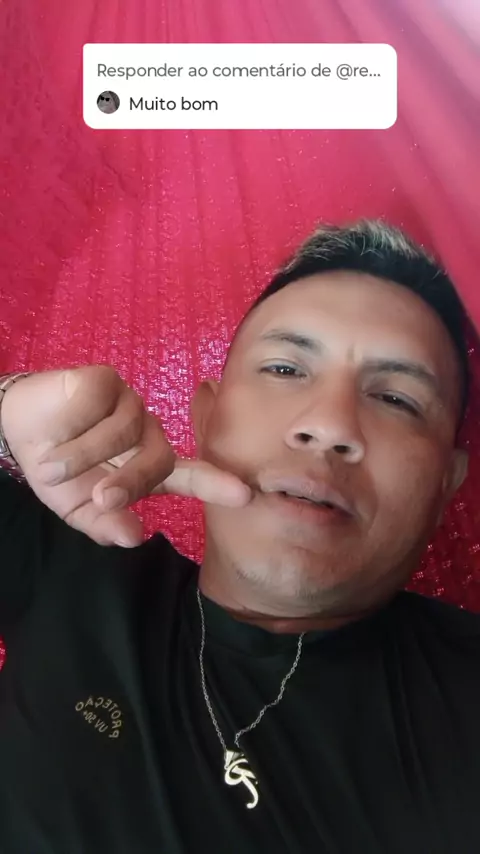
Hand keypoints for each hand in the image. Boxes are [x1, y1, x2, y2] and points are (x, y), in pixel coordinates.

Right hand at [1, 365, 250, 546]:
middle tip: (99, 498)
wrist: (16, 431)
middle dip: (130, 482)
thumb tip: (135, 538)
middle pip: (160, 459)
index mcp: (145, 469)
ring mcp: (130, 405)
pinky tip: (57, 427)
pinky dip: (73, 425)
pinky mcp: (108, 381)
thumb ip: (105, 525)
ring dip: (84, 455)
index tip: (244, 495)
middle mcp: (146, 435)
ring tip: (51, 465)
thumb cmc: (55, 470)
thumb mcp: (76, 508)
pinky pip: (100, 405)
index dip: (217, 485)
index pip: (191, 478)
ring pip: (125, 432)